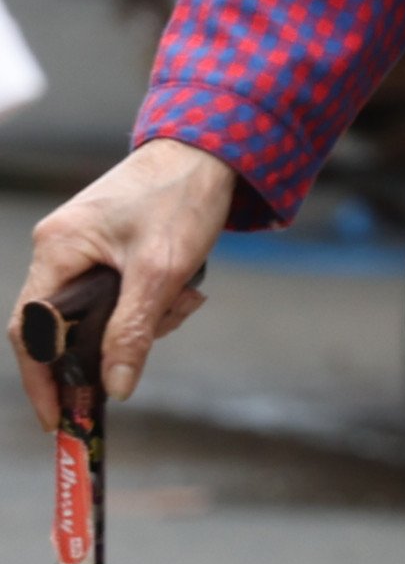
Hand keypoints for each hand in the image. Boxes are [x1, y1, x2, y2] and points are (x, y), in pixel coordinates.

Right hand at [17, 141, 229, 431]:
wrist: (215, 146)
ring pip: (102, 312)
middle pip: (69, 324)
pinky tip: (187, 289)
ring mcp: (84, 246)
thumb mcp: (162, 272)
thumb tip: (115, 387)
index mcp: (57, 250)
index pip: (30, 331)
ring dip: (147, 317)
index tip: (59, 416)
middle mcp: (60, 248)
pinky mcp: (111, 245)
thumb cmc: (184, 196)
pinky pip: (120, 292)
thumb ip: (133, 331)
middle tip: (160, 332)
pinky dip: (153, 300)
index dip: (41, 378)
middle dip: (116, 340)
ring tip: (187, 297)